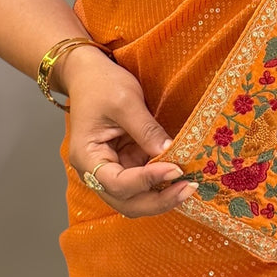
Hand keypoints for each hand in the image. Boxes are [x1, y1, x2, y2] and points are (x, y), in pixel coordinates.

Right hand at [63, 46, 194, 217]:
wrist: (89, 74)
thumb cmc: (101, 84)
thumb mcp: (126, 102)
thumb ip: (147, 130)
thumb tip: (170, 154)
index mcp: (87, 157)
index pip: (117, 183)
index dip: (146, 181)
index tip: (175, 169)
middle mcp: (96, 171)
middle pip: (126, 202)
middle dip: (158, 200)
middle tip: (188, 188)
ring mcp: (111, 170)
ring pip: (136, 199)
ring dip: (161, 197)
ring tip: (189, 186)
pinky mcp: (125, 164)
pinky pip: (144, 183)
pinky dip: (162, 184)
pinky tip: (182, 177)